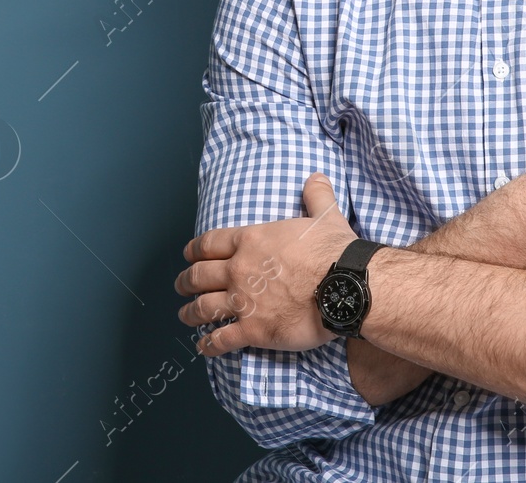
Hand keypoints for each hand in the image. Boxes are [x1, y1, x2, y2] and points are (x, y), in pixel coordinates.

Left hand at [175, 173, 356, 356]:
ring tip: (185, 315)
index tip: (188, 254)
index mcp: (251, 241)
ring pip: (203, 308)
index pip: (210, 243)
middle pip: (199, 276)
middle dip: (185, 281)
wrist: (345, 286)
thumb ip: (316, 196)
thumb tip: (317, 177)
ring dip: (190, 313)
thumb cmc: (334, 251)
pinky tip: (203, 347)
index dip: (195, 249)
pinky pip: (222, 339)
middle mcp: (239, 270)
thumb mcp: (325, 216)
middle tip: (180, 285)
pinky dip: (209, 344)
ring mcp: (243, 301)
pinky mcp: (253, 330)